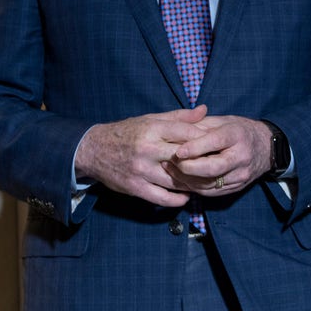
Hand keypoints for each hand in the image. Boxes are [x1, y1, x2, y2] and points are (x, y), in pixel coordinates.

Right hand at [74, 106, 208, 206]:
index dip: (205, 140)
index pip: (186, 134)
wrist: (94, 150)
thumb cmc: (127, 132)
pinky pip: (162, 198)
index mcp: (152, 129)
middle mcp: (148, 149)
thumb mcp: (151, 120)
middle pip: (184, 158)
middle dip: (201, 163)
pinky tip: (186, 196)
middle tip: (215, 167)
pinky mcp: (135, 187)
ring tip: (203, 183)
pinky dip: (177, 200)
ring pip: (175, 181)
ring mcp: (141, 170)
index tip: (216, 146)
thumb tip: (204, 110)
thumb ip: (179, 117)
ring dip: (191, 184)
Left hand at [165, 115, 271, 195]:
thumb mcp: (221, 121)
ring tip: (170, 169)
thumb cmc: (238, 130)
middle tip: (171, 162)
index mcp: (237, 135)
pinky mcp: (237, 188)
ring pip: (209, 184)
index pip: (215, 142)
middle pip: (212, 168)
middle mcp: (241, 157)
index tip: (178, 151)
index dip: (195, 148)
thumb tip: (176, 132)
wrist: (265, 148)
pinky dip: (194, 187)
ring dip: (187, 179)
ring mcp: (240, 175)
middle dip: (188, 168)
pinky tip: (182, 179)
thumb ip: (200, 125)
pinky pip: (211, 192)